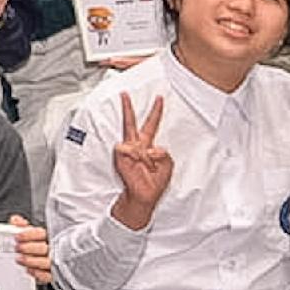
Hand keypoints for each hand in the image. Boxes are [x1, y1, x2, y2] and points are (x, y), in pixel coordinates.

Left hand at [6, 214, 53, 284]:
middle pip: (43, 248)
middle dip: (28, 248)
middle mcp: (52, 249)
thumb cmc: (38, 246)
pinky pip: (48, 275)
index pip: (41, 233)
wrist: (49, 263)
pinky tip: (29, 270)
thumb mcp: (30, 234)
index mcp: (47, 237)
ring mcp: (54, 262)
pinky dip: (38, 273)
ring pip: (46, 262)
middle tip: (17, 248)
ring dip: (31, 260)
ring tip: (20, 259)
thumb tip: (15, 220)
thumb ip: (21, 226)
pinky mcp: (53, 274)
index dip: (28, 234)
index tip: (17, 236)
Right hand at [108, 93, 175, 225]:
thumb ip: (164, 153)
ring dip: (144, 154)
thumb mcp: (168, 165)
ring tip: (146, 166)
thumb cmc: (154, 183)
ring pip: (133, 138)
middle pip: (131, 123)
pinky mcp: (120, 156)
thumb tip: (151, 148)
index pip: (152, 124)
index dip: (156, 111)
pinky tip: (138, 165)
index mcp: (149, 146)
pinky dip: (137, 157)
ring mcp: (127, 151)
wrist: (143, 196)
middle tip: (125, 94)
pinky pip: (130, 149)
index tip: (159, 99)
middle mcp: (137, 146)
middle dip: (127, 108)